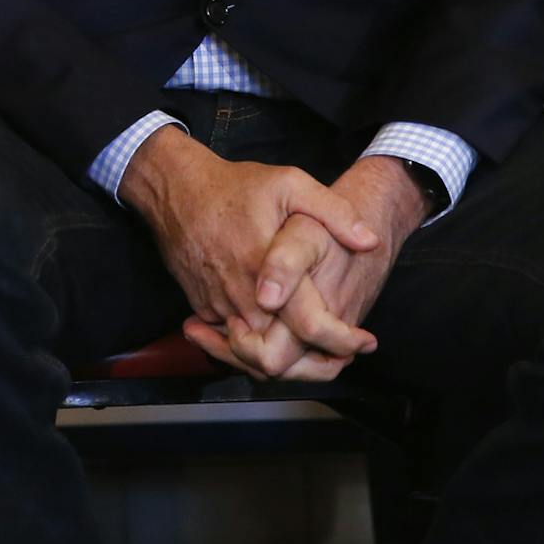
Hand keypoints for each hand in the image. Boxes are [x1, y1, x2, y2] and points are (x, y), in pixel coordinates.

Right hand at [197, 156, 424, 379]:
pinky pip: (230, 336)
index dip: (342, 341)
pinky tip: (274, 327)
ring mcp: (217, 303)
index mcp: (266, 268)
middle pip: (280, 354)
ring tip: (312, 344)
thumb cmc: (233, 186)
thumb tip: (369, 241)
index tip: (364, 341)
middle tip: (339, 351)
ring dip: (283, 353)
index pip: (308, 326)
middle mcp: (240, 294)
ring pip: (252, 353)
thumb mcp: (289, 183)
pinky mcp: (201, 304)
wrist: (175, 187)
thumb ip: (334, 212)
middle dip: (313, 360)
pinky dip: (253, 340)